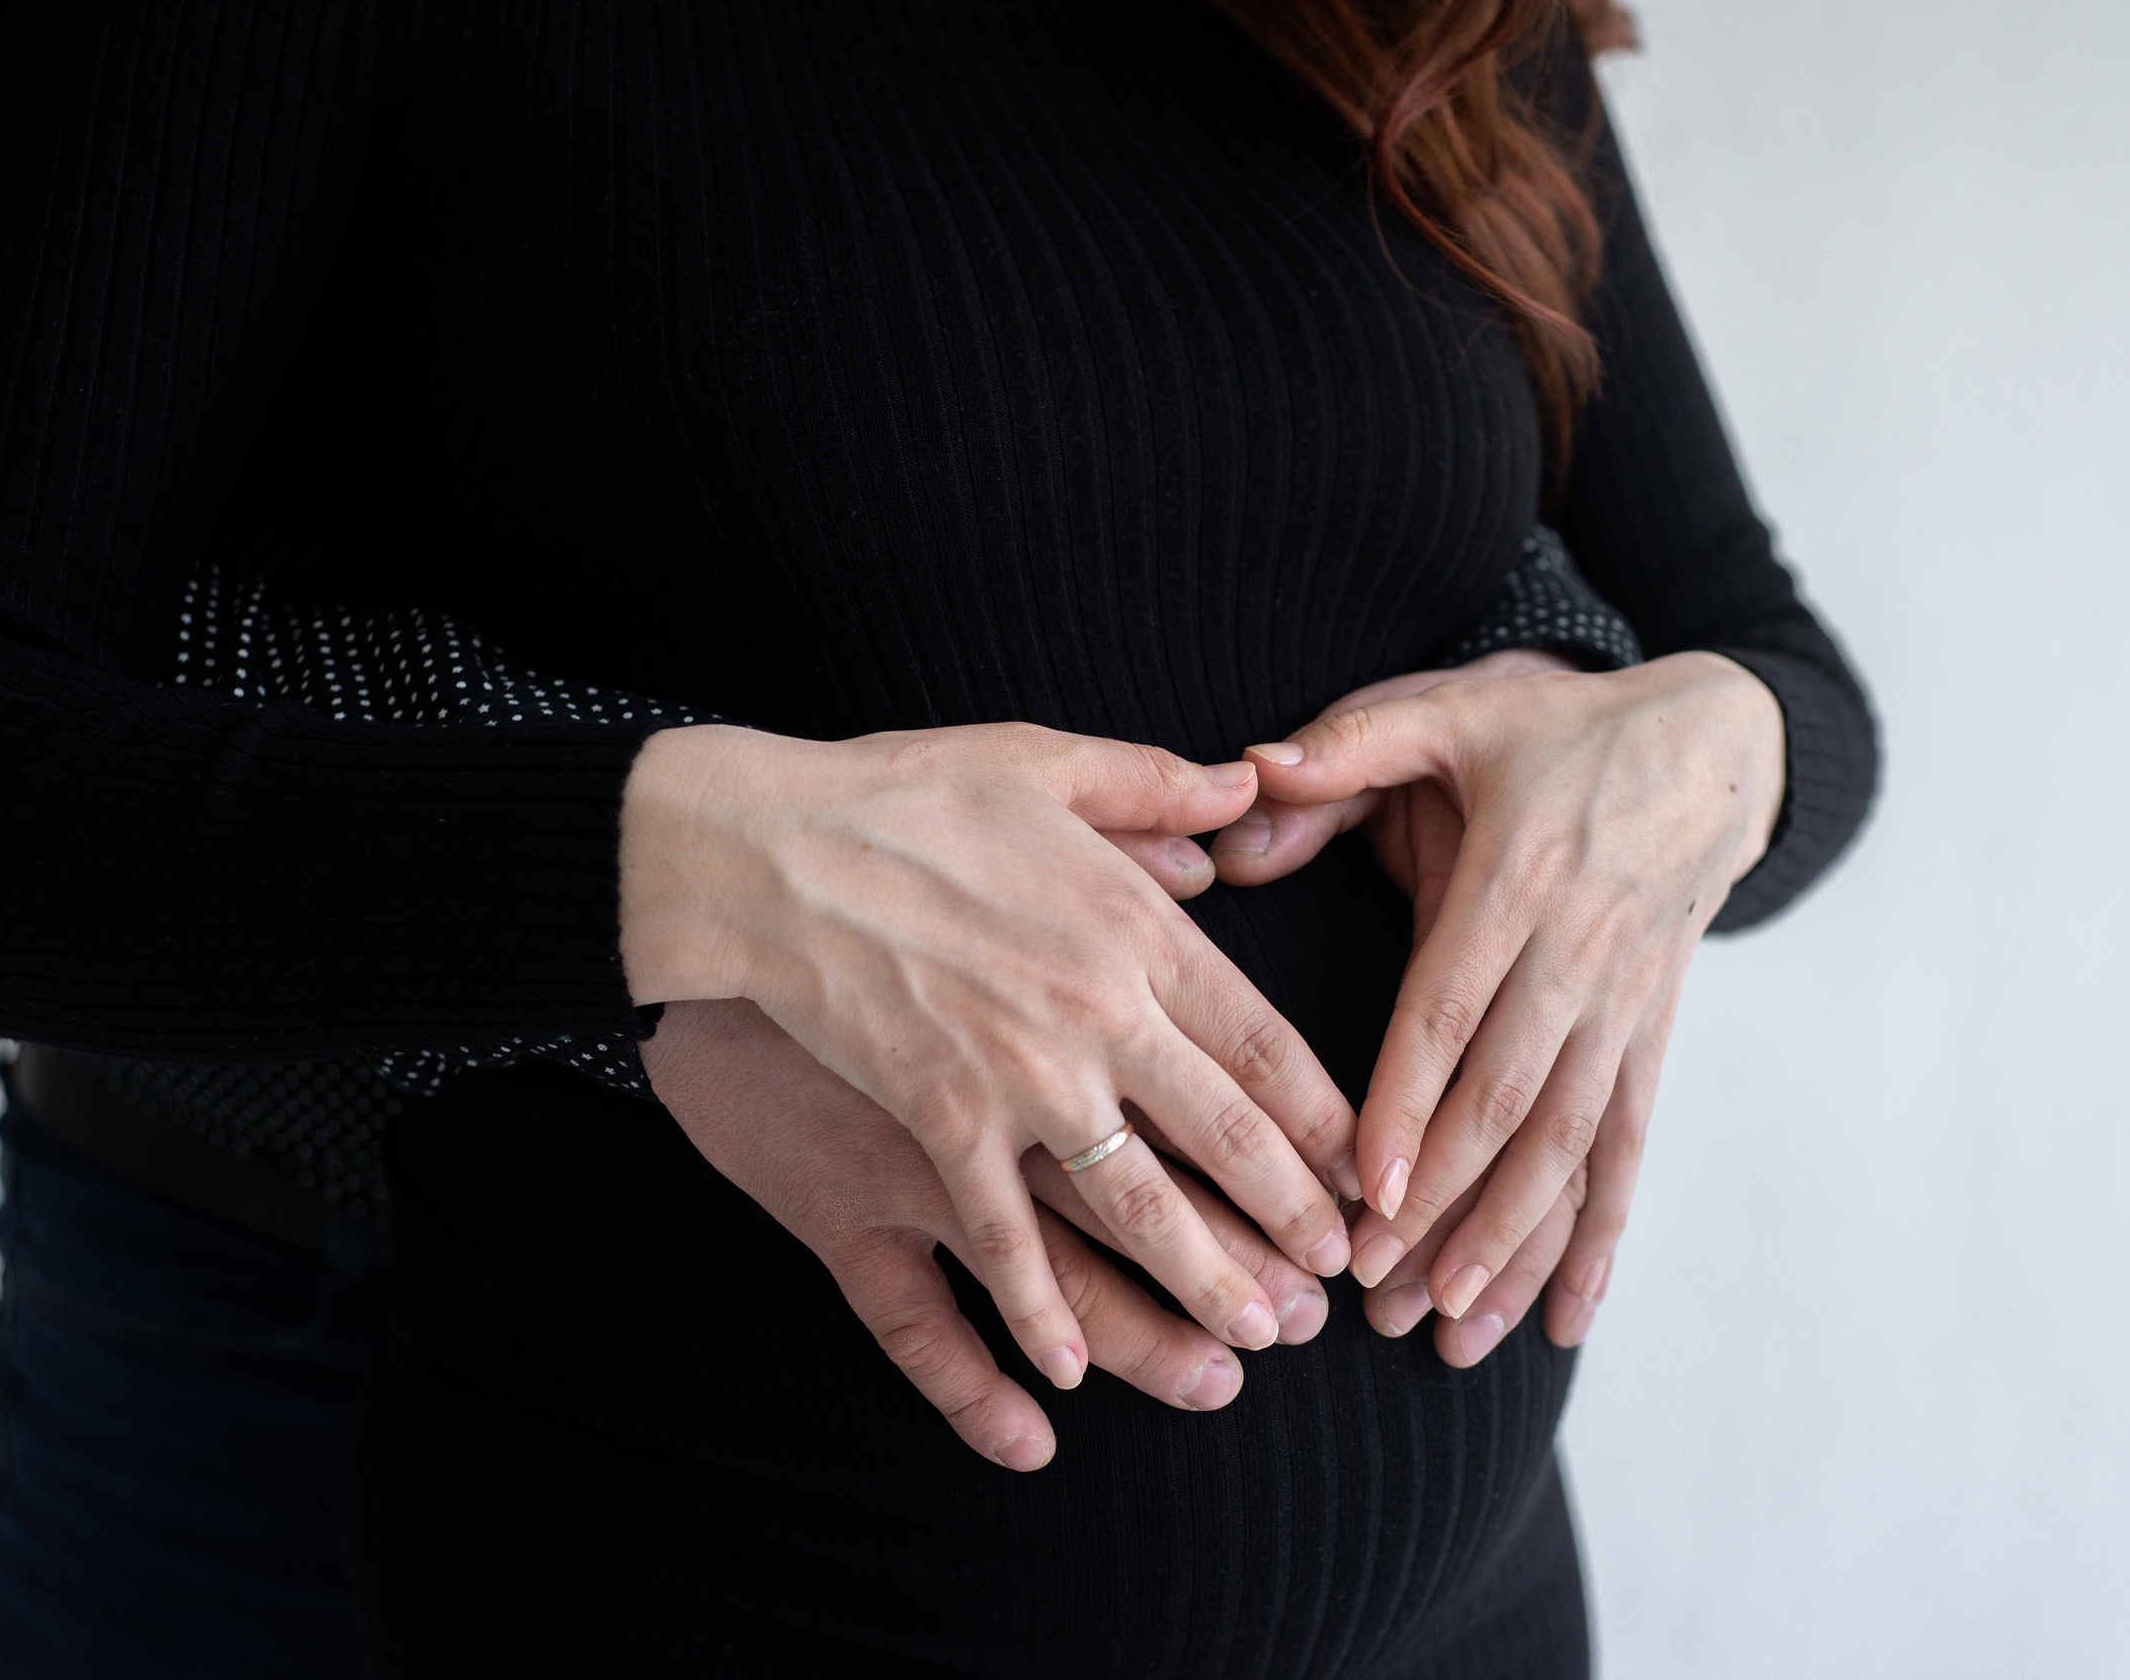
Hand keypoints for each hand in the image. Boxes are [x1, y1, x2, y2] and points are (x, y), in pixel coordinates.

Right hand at [618, 721, 1360, 1396]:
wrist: (766, 848)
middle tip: (1338, 1275)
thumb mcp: (1042, 761)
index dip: (1325, 1116)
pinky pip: (1001, 1238)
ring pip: (1138, 1201)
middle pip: (1226, 1134)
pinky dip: (1036, 1309)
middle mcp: (1099, 1010)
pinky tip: (1069, 1370)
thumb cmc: (901, 796)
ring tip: (1252, 1340)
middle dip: (1293, 1214)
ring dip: (1202, 1279)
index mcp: (1135, 927)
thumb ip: (1152, 786)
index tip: (1364, 1168)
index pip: (1264, 1039)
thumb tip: (1240, 793)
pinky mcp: (938, 1122)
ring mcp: (1020, 1076)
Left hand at [1214, 651, 1783, 1347]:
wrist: (1715, 744)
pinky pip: (1631, 1146)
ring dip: (1512, 1239)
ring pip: (1570, 1140)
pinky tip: (1567, 1318)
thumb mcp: (1454, 711)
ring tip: (1449, 1328)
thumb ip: (1347, 746)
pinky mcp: (1655, 1033)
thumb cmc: (1557, 728)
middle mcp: (1578, 951)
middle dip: (1442, 1201)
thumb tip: (1244, 777)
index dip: (1410, 1101)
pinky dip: (1601, 1235)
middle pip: (1509, 1097)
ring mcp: (1625, 1002)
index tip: (1365, 1188)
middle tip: (1369, 1286)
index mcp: (1517, 877)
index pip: (1452, 1008)